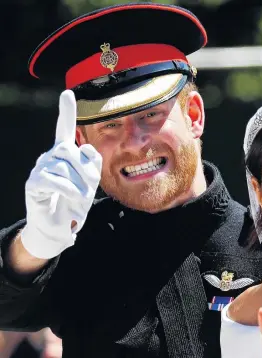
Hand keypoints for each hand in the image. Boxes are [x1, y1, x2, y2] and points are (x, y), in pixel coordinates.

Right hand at [21, 90, 101, 258]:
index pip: (64, 129)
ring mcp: (40, 168)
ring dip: (79, 186)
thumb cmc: (75, 201)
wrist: (60, 226)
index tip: (68, 92)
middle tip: (90, 190)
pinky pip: (55, 180)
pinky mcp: (33, 183)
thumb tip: (85, 148)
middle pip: (71, 151)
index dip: (66, 112)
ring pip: (64, 167)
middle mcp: (50, 156)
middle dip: (87, 172)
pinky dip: (69, 191)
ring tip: (79, 199)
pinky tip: (71, 199)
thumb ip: (92, 163)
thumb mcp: (90, 182)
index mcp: (64, 154)